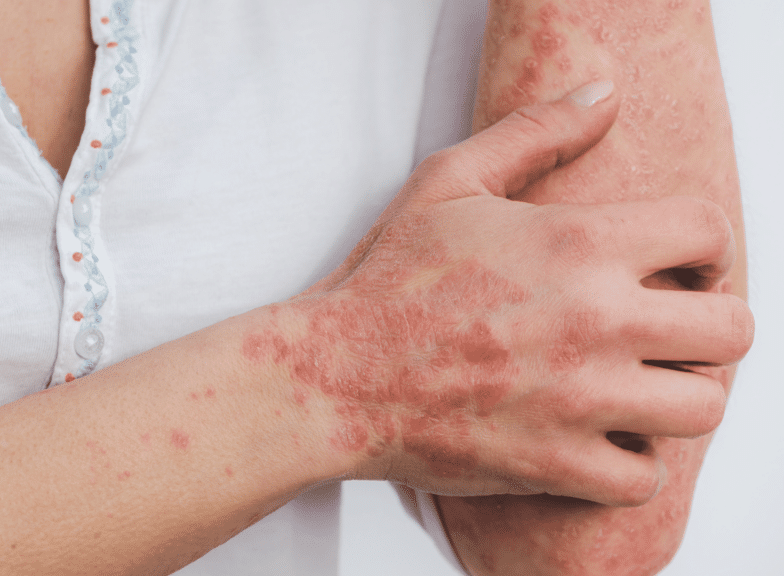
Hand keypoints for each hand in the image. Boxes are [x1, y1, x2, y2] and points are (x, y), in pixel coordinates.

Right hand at [244, 82, 753, 505]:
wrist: (334, 374)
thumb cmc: (388, 279)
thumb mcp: (450, 182)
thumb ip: (535, 132)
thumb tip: (604, 93)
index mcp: (577, 245)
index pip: (708, 233)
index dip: (703, 246)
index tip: (675, 264)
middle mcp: (595, 323)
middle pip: (731, 329)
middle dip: (707, 322)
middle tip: (664, 326)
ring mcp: (580, 401)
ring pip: (703, 408)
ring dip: (677, 394)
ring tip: (635, 383)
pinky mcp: (555, 463)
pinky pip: (642, 477)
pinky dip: (627, 461)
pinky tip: (594, 435)